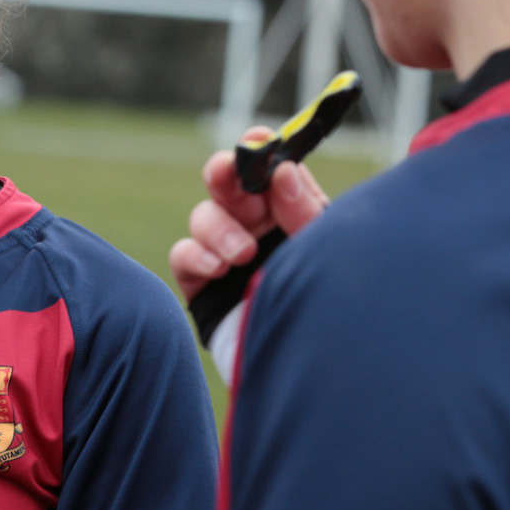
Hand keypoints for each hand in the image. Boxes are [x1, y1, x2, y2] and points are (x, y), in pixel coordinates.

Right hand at [168, 135, 329, 299]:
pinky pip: (183, 254)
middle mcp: (257, 227)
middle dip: (225, 173)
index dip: (259, 150)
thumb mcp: (325, 254)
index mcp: (291, 212)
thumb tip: (283, 170)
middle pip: (228, 183)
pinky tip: (218, 269)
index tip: (257, 142)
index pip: (270, 170)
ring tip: (244, 255)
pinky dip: (196, 255)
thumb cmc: (326, 307)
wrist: (304, 368)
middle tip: (230, 173)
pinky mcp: (201, 284)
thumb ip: (305, 213)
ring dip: (219, 228)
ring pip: (204, 215)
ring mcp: (226, 254)